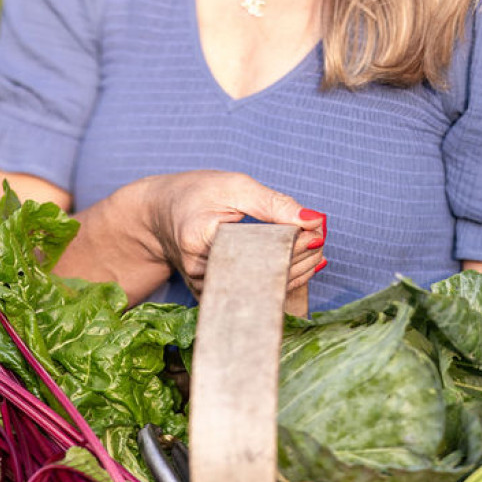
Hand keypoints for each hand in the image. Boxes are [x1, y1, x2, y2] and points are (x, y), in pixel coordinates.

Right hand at [139, 170, 325, 297]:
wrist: (160, 213)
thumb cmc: (195, 194)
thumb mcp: (234, 186)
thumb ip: (274, 203)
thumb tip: (314, 221)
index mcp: (199, 242)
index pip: (258, 253)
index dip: (293, 246)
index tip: (318, 233)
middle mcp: (199, 272)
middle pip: (261, 277)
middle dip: (299, 260)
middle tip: (320, 239)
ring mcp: (204, 288)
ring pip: (259, 289)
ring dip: (293, 272)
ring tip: (312, 249)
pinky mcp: (211, 295)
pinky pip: (251, 293)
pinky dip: (276, 279)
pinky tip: (296, 265)